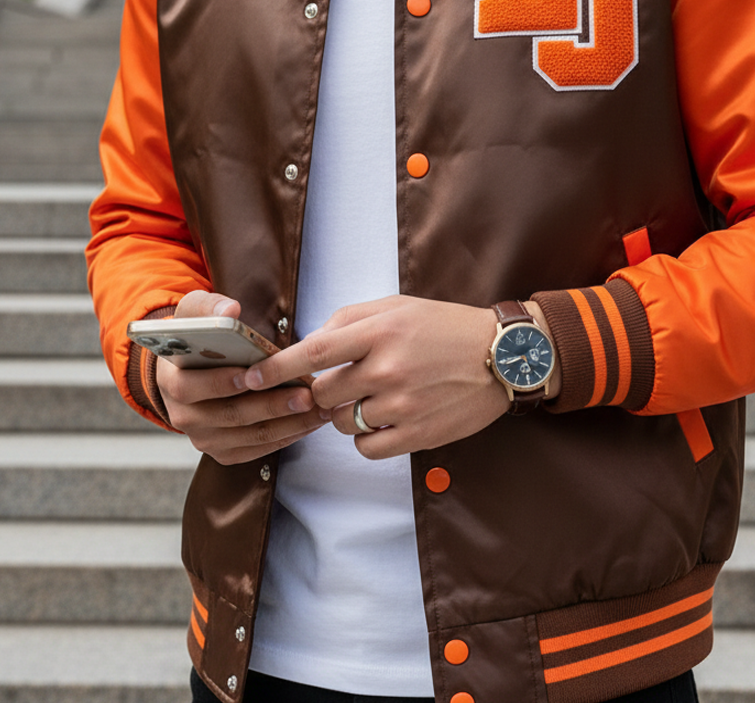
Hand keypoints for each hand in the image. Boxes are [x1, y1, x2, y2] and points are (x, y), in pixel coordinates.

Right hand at [155, 290, 329, 464]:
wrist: (189, 370)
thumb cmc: (196, 338)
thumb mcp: (194, 314)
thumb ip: (209, 307)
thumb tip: (230, 310)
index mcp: (172, 381)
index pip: (192, 387)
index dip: (221, 382)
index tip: (252, 375)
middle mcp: (184, 416)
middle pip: (230, 415)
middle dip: (271, 405)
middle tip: (306, 395)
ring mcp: (204, 437)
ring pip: (250, 436)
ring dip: (288, 424)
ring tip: (319, 408)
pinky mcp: (224, 451)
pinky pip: (258, 449)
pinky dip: (287, 437)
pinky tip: (310, 422)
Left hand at [242, 295, 507, 459]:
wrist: (503, 356)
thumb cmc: (446, 327)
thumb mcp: (398, 307)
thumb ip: (350, 320)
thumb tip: (309, 342)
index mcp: (380, 330)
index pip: (313, 352)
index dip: (276, 368)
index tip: (251, 377)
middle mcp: (388, 367)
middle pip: (322, 393)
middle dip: (323, 391)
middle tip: (344, 383)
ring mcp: (403, 404)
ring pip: (343, 423)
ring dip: (349, 413)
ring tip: (378, 397)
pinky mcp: (418, 434)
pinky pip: (368, 447)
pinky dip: (369, 437)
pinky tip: (389, 418)